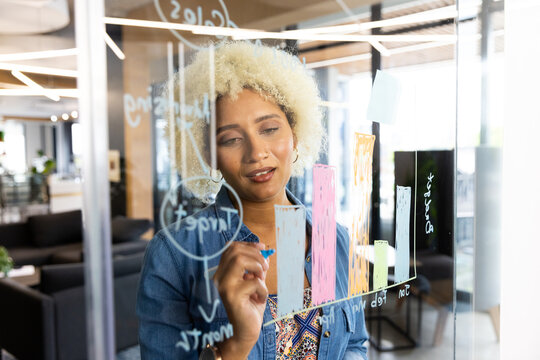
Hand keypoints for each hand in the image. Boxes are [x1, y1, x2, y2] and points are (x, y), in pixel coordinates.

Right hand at [213, 242, 268, 358]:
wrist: (246, 330)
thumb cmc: (251, 305)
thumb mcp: (255, 281)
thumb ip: (257, 267)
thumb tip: (264, 251)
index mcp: (223, 272)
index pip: (231, 248)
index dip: (248, 245)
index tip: (263, 248)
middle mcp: (219, 277)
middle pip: (235, 251)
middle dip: (255, 254)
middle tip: (265, 267)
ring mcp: (224, 286)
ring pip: (240, 261)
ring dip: (257, 267)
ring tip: (262, 280)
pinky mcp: (232, 297)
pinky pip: (253, 282)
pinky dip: (263, 288)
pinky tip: (260, 299)